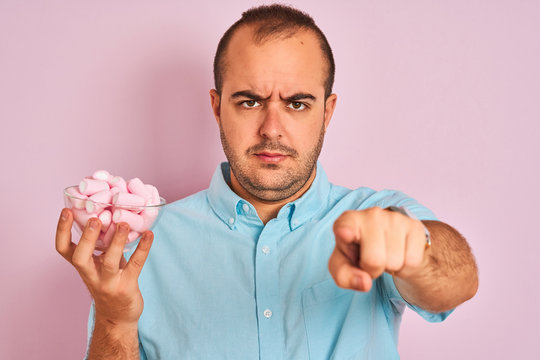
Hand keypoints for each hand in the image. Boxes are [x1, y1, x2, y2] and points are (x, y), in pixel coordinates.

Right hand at [55, 208, 152, 325]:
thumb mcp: (100, 264)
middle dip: (87, 238)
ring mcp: (108, 282)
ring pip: (109, 261)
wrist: (117, 317)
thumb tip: (111, 212)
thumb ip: (102, 243)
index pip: (64, 249)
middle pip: (80, 257)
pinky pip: (135, 265)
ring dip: (117, 241)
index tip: (66, 210)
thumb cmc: (109, 282)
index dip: (61, 231)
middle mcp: (91, 275)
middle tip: (94, 219)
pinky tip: (149, 235)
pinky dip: (143, 248)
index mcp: (83, 266)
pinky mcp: (127, 286)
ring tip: (124, 223)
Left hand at [328, 207, 428, 291]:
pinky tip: (399, 252)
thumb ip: (344, 276)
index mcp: (348, 221)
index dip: (345, 231)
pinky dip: (406, 265)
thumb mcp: (343, 265)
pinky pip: (412, 261)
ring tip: (384, 255)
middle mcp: (371, 214)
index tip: (344, 233)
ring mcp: (394, 218)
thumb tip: (364, 283)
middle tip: (370, 260)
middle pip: (374, 260)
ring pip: (395, 262)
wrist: (386, 243)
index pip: (345, 225)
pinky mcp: (414, 226)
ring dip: (390, 267)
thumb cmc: (358, 252)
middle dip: (372, 269)